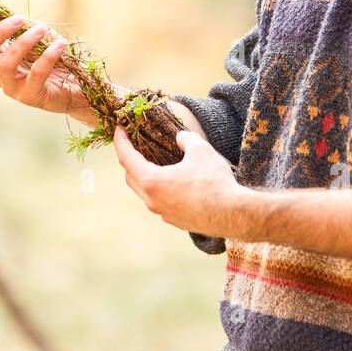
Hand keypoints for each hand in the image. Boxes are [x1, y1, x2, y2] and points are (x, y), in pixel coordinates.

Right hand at [0, 8, 91, 120]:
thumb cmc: (52, 58)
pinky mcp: (31, 96)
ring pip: (4, 64)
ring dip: (22, 42)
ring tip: (41, 29)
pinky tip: (59, 44)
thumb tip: (11, 15)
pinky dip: (47, 56)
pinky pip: (36, 74)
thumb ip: (22, 27)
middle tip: (19, 19)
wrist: (73, 86)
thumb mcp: (36, 37)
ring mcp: (12, 88)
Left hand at [113, 127, 246, 236]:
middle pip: (130, 177)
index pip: (126, 158)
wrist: (232, 214)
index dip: (120, 141)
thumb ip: (186, 139)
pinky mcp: (174, 221)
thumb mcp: (201, 150)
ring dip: (143, 176)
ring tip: (151, 162)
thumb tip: (181, 137)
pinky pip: (159, 202)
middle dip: (129, 159)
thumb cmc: (214, 182)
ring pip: (144, 192)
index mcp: (152, 181)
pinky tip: (172, 182)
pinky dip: (158, 189)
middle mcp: (152, 200)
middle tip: (133, 145)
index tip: (118, 129)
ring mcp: (162, 213)